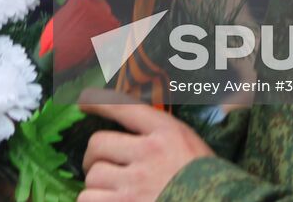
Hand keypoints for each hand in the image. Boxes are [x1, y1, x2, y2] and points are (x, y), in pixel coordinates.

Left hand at [78, 88, 213, 201]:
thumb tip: (138, 128)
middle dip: (94, 155)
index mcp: (168, 133)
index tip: (84, 101)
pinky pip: (90, 199)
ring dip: (97, 184)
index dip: (98, 101)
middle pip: (98, 143)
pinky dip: (93, 201)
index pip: (124, 107)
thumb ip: (167, 136)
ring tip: (107, 190)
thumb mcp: (194, 149)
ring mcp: (136, 183)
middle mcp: (149, 154)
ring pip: (93, 175)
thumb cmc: (208, 182)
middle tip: (100, 164)